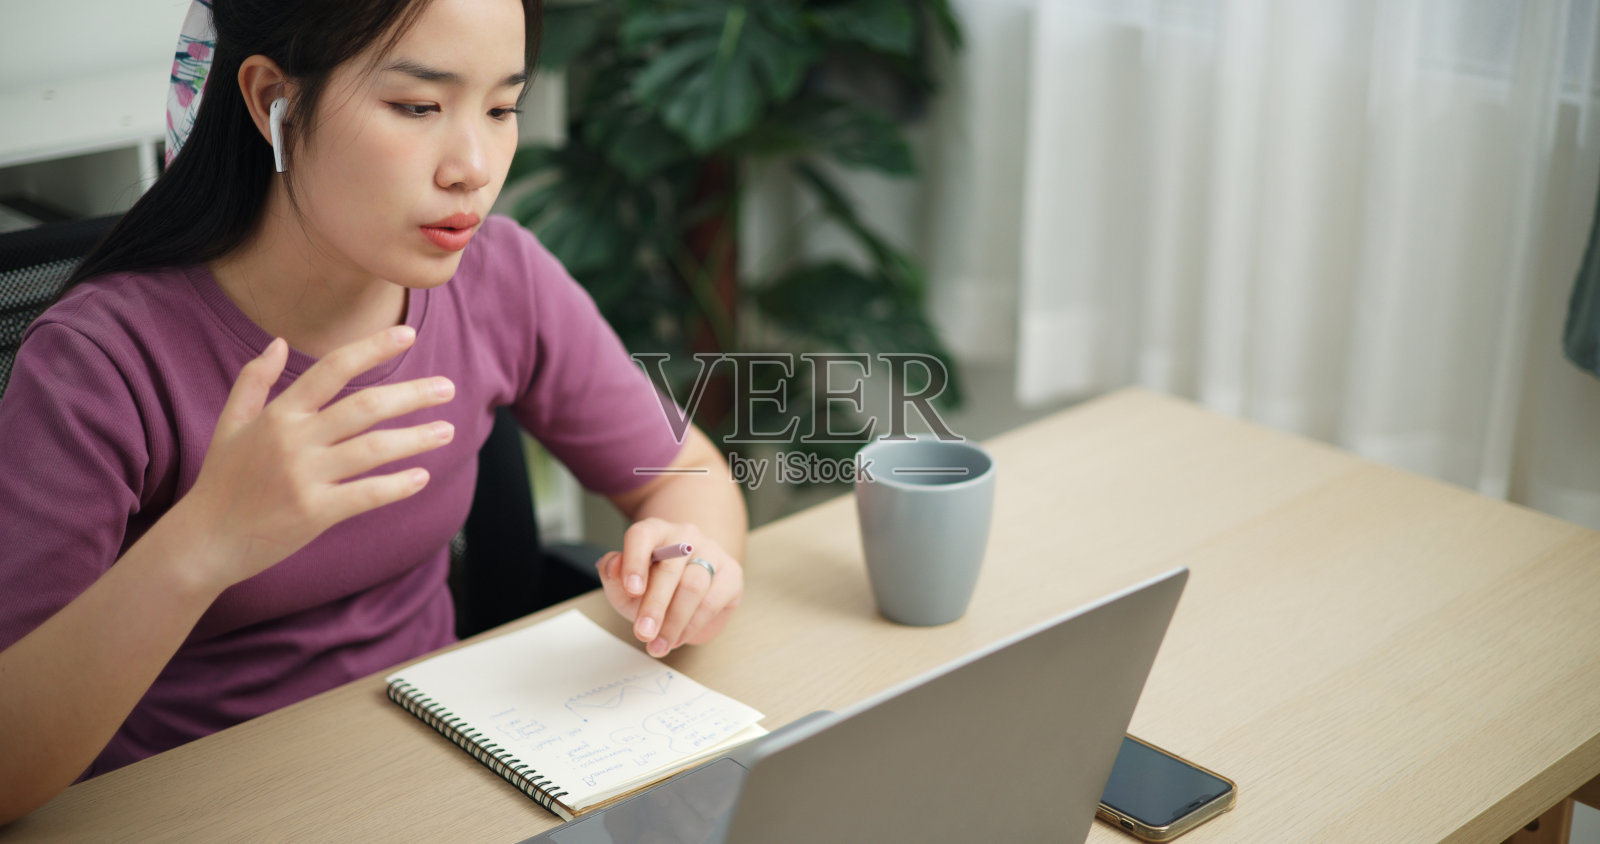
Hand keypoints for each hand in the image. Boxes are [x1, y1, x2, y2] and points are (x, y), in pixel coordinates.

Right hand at [181, 325, 454, 589]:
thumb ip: (254, 381)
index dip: (372, 349)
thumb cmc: (221, 481)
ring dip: (416, 439)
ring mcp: (304, 477)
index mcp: (278, 415)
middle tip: (448, 387)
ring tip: (447, 431)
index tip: (408, 334)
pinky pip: (367, 494)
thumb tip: (277, 341)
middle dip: (412, 394)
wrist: (203, 542)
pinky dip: (398, 485)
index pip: (333, 369)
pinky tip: (422, 477)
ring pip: (374, 449)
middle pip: (365, 407)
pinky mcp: (314, 513)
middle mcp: (293, 441)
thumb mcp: (230, 424)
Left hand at [596, 518, 743, 657]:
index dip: (635, 561)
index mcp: (655, 531)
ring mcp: (711, 551)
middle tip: (643, 633)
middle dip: (655, 606)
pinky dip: (693, 625)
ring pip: (694, 585)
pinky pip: (713, 600)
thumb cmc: (652, 586)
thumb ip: (614, 577)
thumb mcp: (624, 587)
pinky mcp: (731, 572)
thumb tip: (612, 565)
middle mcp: (684, 536)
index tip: (632, 590)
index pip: (642, 536)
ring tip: (659, 645)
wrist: (687, 592)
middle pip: (669, 567)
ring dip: (675, 621)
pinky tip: (679, 638)